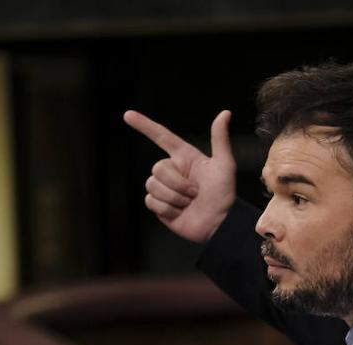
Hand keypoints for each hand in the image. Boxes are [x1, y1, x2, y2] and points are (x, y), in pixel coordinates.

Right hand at [124, 109, 235, 242]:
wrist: (219, 224)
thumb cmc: (224, 195)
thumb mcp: (224, 166)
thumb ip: (220, 140)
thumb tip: (225, 112)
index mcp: (185, 157)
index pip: (161, 136)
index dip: (144, 125)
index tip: (127, 115)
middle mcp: (172, 171)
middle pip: (158, 168)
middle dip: (178, 184)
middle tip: (196, 193)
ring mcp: (164, 189)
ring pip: (152, 185)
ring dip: (174, 197)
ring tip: (189, 203)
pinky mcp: (159, 206)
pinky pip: (151, 201)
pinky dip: (167, 209)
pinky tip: (180, 212)